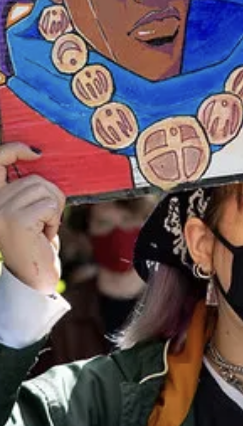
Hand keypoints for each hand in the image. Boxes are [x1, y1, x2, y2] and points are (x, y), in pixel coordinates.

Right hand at [0, 144, 64, 293]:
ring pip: (45, 189)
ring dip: (54, 209)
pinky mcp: (17, 219)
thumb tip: (38, 157)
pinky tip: (44, 236)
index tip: (35, 152)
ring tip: (43, 228)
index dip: (14, 150)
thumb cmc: (35, 242)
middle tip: (46, 221)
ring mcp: (1, 209)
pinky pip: (50, 205)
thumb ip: (28, 190)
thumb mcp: (29, 211)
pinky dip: (55, 220)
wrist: (33, 276)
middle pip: (35, 179)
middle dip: (51, 197)